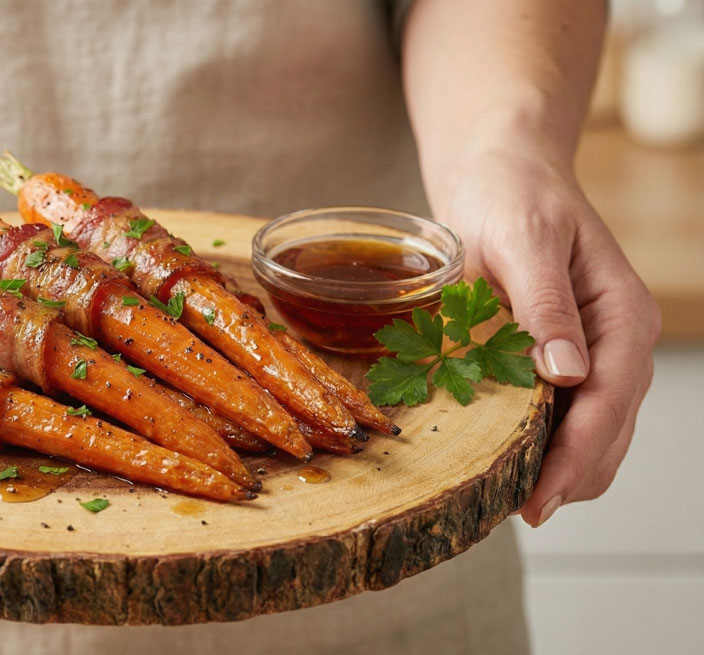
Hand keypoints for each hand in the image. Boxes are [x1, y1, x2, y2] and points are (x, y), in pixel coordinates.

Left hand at [439, 149, 660, 526]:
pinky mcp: (564, 356)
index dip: (577, 455)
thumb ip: (546, 305)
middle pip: (609, 430)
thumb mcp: (524, 240)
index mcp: (622, 314)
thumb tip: (569, 373)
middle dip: (570, 477)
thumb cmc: (512, 196)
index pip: (610, 401)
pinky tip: (509, 462)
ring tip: (511, 500)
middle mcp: (618, 340)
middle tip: (519, 513)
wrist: (500, 173)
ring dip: (560, 468)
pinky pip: (566, 414)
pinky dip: (545, 444)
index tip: (540, 498)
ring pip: (593, 432)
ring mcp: (595, 351)